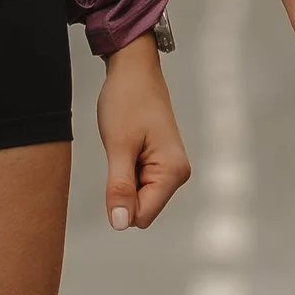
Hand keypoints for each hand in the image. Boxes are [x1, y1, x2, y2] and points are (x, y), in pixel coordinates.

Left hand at [99, 32, 191, 231]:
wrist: (134, 69)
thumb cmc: (127, 101)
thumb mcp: (118, 146)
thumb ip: (120, 188)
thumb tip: (121, 224)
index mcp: (173, 172)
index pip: (143, 216)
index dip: (120, 202)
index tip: (115, 169)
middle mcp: (178, 174)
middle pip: (141, 209)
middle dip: (123, 190)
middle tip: (120, 154)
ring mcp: (171, 169)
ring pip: (138, 197)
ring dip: (124, 178)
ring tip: (124, 147)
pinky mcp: (162, 163)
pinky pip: (139, 183)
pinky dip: (127, 170)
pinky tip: (127, 146)